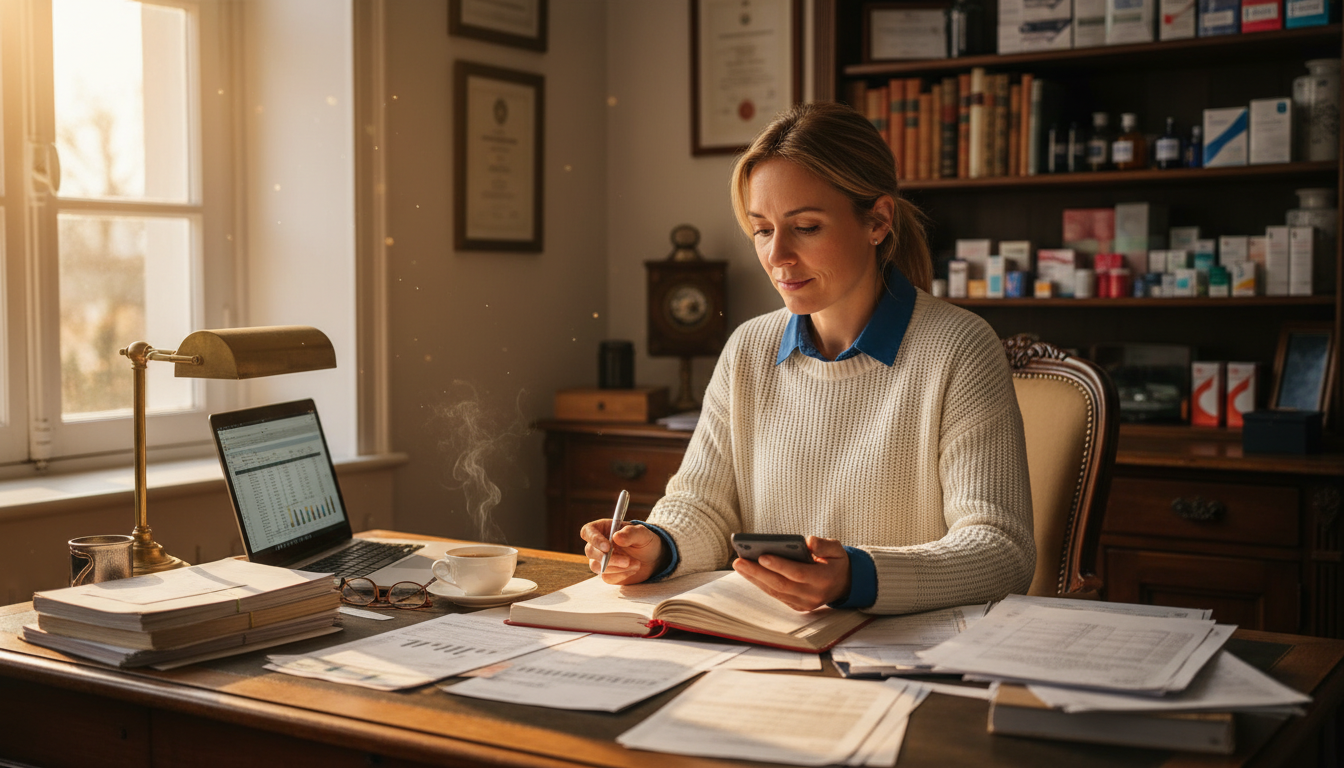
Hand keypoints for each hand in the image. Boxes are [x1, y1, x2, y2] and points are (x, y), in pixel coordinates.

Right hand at [580, 519, 665, 584]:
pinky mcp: (606, 573)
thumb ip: (631, 533)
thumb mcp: (643, 534)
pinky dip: (621, 575)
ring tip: (637, 564)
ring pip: (597, 566)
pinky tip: (633, 569)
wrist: (653, 558)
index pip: (588, 531)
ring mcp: (600, 560)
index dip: (594, 539)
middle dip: (609, 558)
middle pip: (590, 551)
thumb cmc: (645, 541)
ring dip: (617, 567)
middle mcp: (598, 545)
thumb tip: (616, 537)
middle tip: (627, 561)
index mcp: (603, 529)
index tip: (607, 547)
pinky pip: (607, 577)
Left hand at [732, 536, 850, 610]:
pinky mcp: (796, 606)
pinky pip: (776, 595)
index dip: (780, 566)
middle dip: (758, 573)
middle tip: (739, 561)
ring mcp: (804, 603)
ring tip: (739, 565)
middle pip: (781, 585)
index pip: (798, 573)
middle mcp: (813, 595)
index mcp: (824, 579)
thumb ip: (824, 545)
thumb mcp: (837, 549)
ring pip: (775, 591)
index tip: (762, 556)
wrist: (844, 584)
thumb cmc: (836, 562)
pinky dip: (761, 584)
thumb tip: (807, 542)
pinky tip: (748, 573)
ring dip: (755, 579)